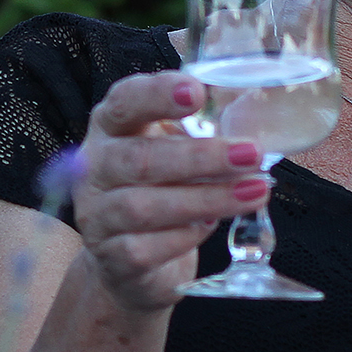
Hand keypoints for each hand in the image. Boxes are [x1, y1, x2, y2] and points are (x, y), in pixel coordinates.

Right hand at [72, 69, 267, 312]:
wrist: (127, 259)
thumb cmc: (158, 191)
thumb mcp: (172, 152)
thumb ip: (200, 132)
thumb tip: (257, 117)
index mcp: (111, 129)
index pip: (125, 102)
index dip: (156, 95)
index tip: (196, 92)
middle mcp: (95, 168)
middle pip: (138, 159)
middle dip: (200, 157)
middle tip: (250, 154)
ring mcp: (97, 214)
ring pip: (142, 207)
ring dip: (205, 199)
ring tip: (253, 192)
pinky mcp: (111, 257)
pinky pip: (146, 248)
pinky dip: (184, 238)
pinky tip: (211, 227)